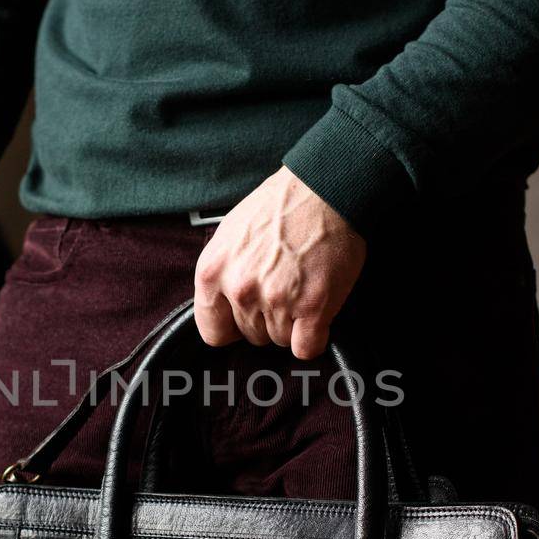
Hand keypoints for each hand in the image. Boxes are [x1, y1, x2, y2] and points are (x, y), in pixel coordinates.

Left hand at [194, 167, 365, 359]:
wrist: (325, 189)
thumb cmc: (280, 207)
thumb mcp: (230, 235)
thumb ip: (222, 274)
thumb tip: (223, 309)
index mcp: (213, 271)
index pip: (213, 331)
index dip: (232, 327)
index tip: (244, 319)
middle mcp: (241, 289)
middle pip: (250, 336)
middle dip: (266, 319)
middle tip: (283, 288)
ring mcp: (277, 299)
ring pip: (279, 341)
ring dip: (292, 324)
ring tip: (301, 288)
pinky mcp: (313, 306)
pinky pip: (306, 348)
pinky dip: (313, 338)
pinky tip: (317, 313)